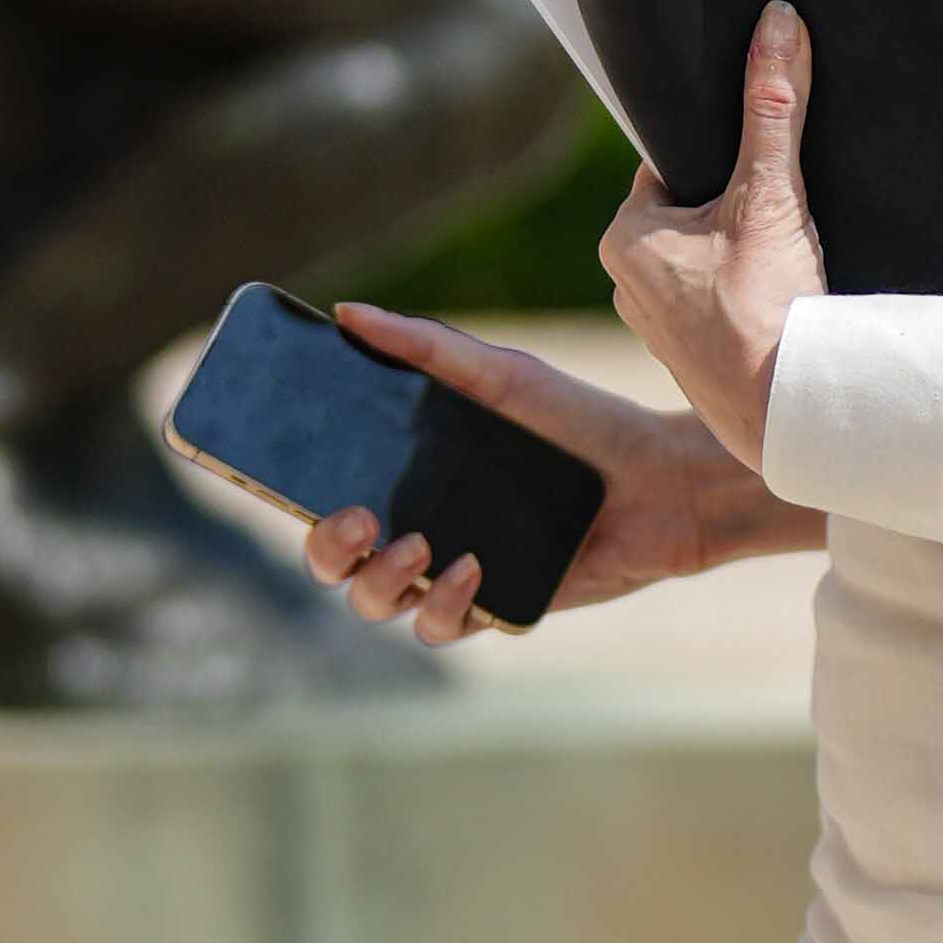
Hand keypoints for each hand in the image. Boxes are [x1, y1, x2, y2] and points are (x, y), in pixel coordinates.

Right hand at [306, 307, 783, 634]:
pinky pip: (442, 629)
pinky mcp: (497, 607)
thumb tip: (350, 313)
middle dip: (326, 549)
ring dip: (380, 581)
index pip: (324, 496)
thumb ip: (427, 346)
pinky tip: (473, 569)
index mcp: (407, 474)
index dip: (289, 499)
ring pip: (378, 603)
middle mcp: (421, 526)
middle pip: (335, 563)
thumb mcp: (502, 375)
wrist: (662, 481)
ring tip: (420, 545)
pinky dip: (446, 604)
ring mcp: (455, 572)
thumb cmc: (580, 422)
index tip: (280, 480)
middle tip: (355, 518)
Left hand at [603, 0, 827, 471]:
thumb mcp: (771, 194)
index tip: (757, 166)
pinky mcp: (692, 360)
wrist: (788, 414)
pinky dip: (748, 297)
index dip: (720, 156)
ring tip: (788, 262)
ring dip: (744, 253)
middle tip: (781, 215)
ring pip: (705, 260)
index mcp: (624, 236)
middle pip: (691, 210)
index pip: (668, 164)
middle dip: (735, 206)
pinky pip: (718, 305)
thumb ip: (773, 106)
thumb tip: (776, 22)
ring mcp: (657, 327)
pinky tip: (783, 302)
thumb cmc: (766, 308)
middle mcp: (626, 283)